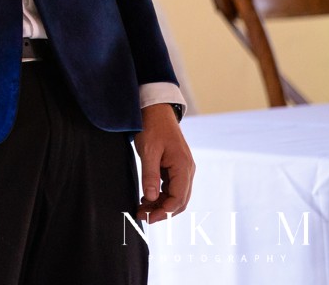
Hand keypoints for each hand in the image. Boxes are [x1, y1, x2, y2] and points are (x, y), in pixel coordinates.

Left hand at [134, 104, 193, 223]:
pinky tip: (147, 198)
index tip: (148, 218)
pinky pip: (171, 187)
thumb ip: (149, 175)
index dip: (164, 211)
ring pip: (176, 195)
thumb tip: (149, 197)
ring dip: (160, 204)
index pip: (178, 197)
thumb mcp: (148, 150)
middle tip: (142, 217)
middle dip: (162, 211)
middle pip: (179, 200)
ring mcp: (183, 169)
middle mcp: (187, 170)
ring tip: (141, 209)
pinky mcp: (176, 167)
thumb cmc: (152, 127)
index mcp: (183, 166)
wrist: (156, 109)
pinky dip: (160, 195)